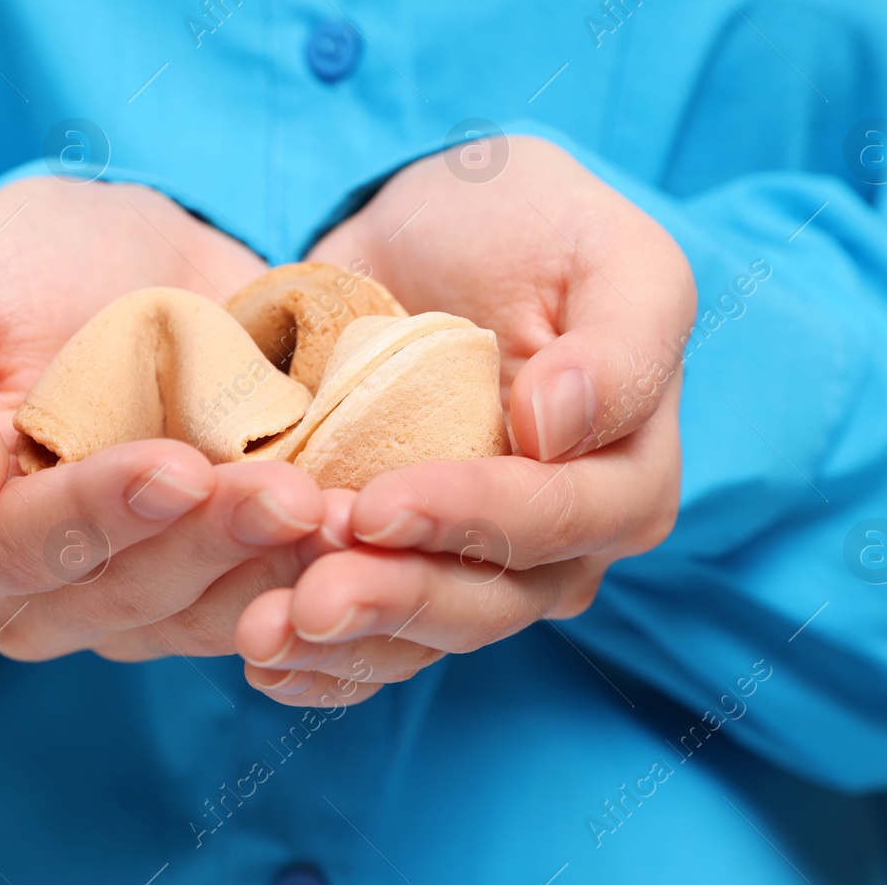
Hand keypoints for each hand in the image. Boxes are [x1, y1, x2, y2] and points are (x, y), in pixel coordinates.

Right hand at [0, 176, 330, 662]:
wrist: (122, 256)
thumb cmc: (10, 275)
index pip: (19, 552)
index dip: (99, 517)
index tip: (180, 469)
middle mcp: (38, 593)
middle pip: (119, 598)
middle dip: (208, 547)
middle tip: (290, 494)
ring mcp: (131, 598)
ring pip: (199, 616)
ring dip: (272, 572)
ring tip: (336, 516)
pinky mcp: (210, 582)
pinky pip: (259, 604)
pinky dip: (306, 573)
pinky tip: (354, 531)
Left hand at [234, 136, 695, 704]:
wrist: (434, 224)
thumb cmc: (533, 225)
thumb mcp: (606, 252)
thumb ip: (620, 343)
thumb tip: (560, 426)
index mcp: (624, 474)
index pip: (561, 521)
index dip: (474, 520)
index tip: (380, 502)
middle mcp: (558, 541)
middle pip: (490, 602)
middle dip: (396, 601)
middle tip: (307, 598)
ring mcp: (475, 563)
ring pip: (423, 635)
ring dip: (345, 643)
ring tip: (265, 635)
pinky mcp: (400, 565)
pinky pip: (372, 638)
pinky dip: (320, 662)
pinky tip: (262, 663)